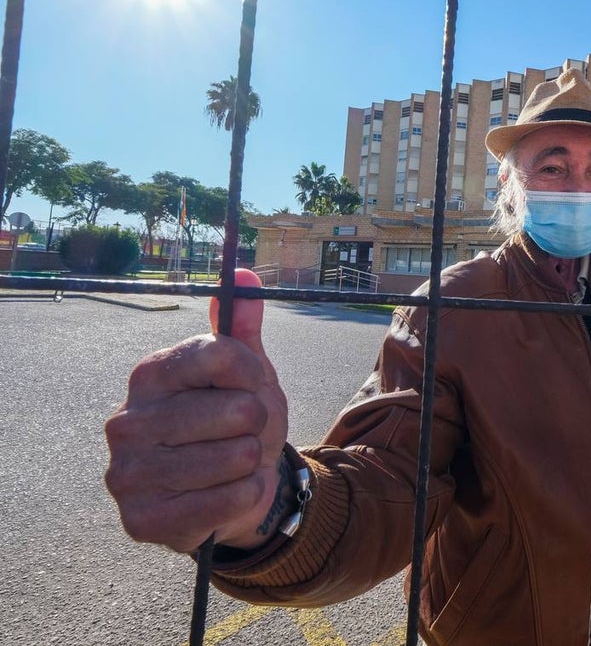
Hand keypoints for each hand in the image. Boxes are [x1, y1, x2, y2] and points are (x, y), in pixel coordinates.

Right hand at [105, 269, 288, 552]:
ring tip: (236, 462)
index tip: (253, 384)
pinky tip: (232, 492)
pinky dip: (246, 495)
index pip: (222, 354)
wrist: (232, 486)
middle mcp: (126, 421)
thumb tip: (246, 276)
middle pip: (238, 410)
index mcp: (150, 375)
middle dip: (258, 423)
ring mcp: (127, 474)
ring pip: (236, 457)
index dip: (255, 372)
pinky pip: (228, 501)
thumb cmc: (235, 421)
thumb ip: (243, 325)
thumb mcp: (247, 371)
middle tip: (243, 432)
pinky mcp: (142, 521)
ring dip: (252, 461)